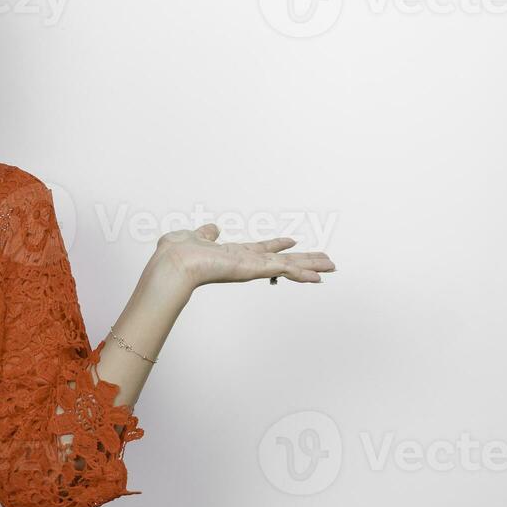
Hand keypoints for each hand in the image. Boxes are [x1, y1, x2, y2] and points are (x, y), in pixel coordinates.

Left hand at [153, 224, 335, 289]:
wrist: (174, 263)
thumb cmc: (177, 253)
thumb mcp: (193, 237)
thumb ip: (205, 234)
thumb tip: (212, 228)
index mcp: (232, 253)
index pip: (261, 249)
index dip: (276, 245)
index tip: (291, 242)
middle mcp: (246, 261)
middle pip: (282, 260)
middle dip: (304, 260)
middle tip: (325, 261)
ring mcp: (252, 267)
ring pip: (289, 266)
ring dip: (311, 266)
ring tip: (332, 266)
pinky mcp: (254, 269)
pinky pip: (284, 271)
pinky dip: (302, 274)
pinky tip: (319, 277)